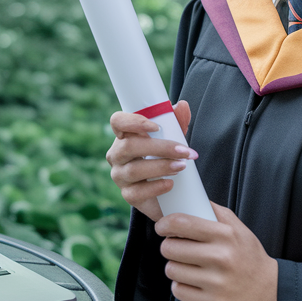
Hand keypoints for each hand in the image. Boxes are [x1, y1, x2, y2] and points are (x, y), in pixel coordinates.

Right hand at [106, 101, 194, 221]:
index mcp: (125, 136)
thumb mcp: (172, 138)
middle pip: (129, 146)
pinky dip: (156, 187)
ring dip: (161, 166)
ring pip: (134, 170)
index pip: (118, 121)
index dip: (133, 122)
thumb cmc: (165, 158)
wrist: (168, 192)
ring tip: (181, 166)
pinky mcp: (127, 195)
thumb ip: (177, 122)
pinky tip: (170, 184)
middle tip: (184, 151)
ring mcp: (120, 175)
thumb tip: (182, 105)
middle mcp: (117, 154)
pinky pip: (137, 192)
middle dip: (160, 148)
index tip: (156, 127)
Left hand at [155, 202, 277, 300]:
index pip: (181, 223)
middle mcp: (220, 257)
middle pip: (170, 248)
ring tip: (188, 267)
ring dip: (175, 268)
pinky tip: (194, 282)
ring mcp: (216, 282)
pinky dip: (182, 286)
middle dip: (169, 247)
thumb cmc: (249, 257)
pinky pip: (178, 290)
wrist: (269, 291)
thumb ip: (215, 212)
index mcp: (225, 235)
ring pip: (171, 270)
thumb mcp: (238, 229)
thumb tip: (190, 197)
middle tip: (177, 249)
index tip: (162, 227)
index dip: (164, 224)